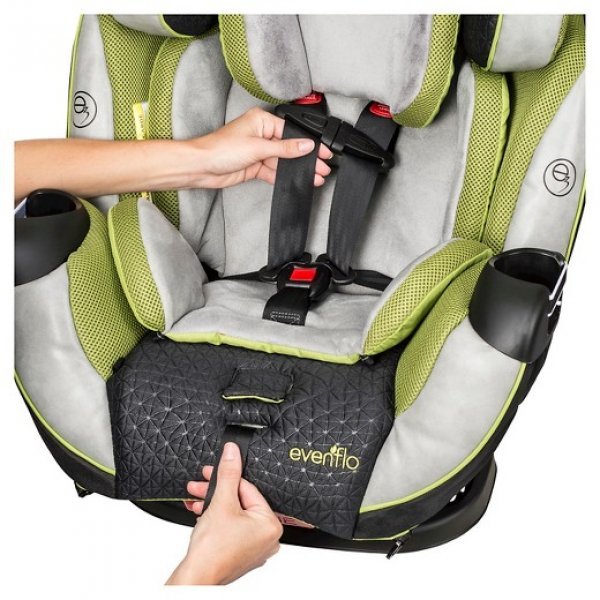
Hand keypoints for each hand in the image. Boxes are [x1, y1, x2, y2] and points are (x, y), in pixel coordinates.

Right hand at [166, 442, 282, 584]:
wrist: (196, 577)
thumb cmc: (212, 550)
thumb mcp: (221, 502)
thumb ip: (228, 473)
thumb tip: (233, 452)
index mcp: (271, 525)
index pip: (249, 489)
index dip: (228, 478)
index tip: (212, 471)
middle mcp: (267, 538)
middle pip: (240, 501)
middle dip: (216, 491)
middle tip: (200, 484)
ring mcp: (254, 547)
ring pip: (233, 514)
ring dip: (212, 504)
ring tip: (196, 499)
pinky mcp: (241, 553)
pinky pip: (231, 527)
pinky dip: (215, 519)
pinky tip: (201, 513)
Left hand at [186, 106, 332, 188]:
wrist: (201, 167)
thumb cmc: (220, 149)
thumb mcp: (257, 147)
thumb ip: (284, 148)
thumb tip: (305, 145)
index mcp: (261, 121)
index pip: (291, 132)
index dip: (308, 143)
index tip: (322, 152)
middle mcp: (260, 134)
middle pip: (289, 147)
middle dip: (306, 159)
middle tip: (322, 167)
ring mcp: (257, 151)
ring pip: (282, 161)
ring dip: (296, 170)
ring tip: (314, 176)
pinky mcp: (254, 166)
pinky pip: (273, 171)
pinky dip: (284, 176)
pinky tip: (296, 180)